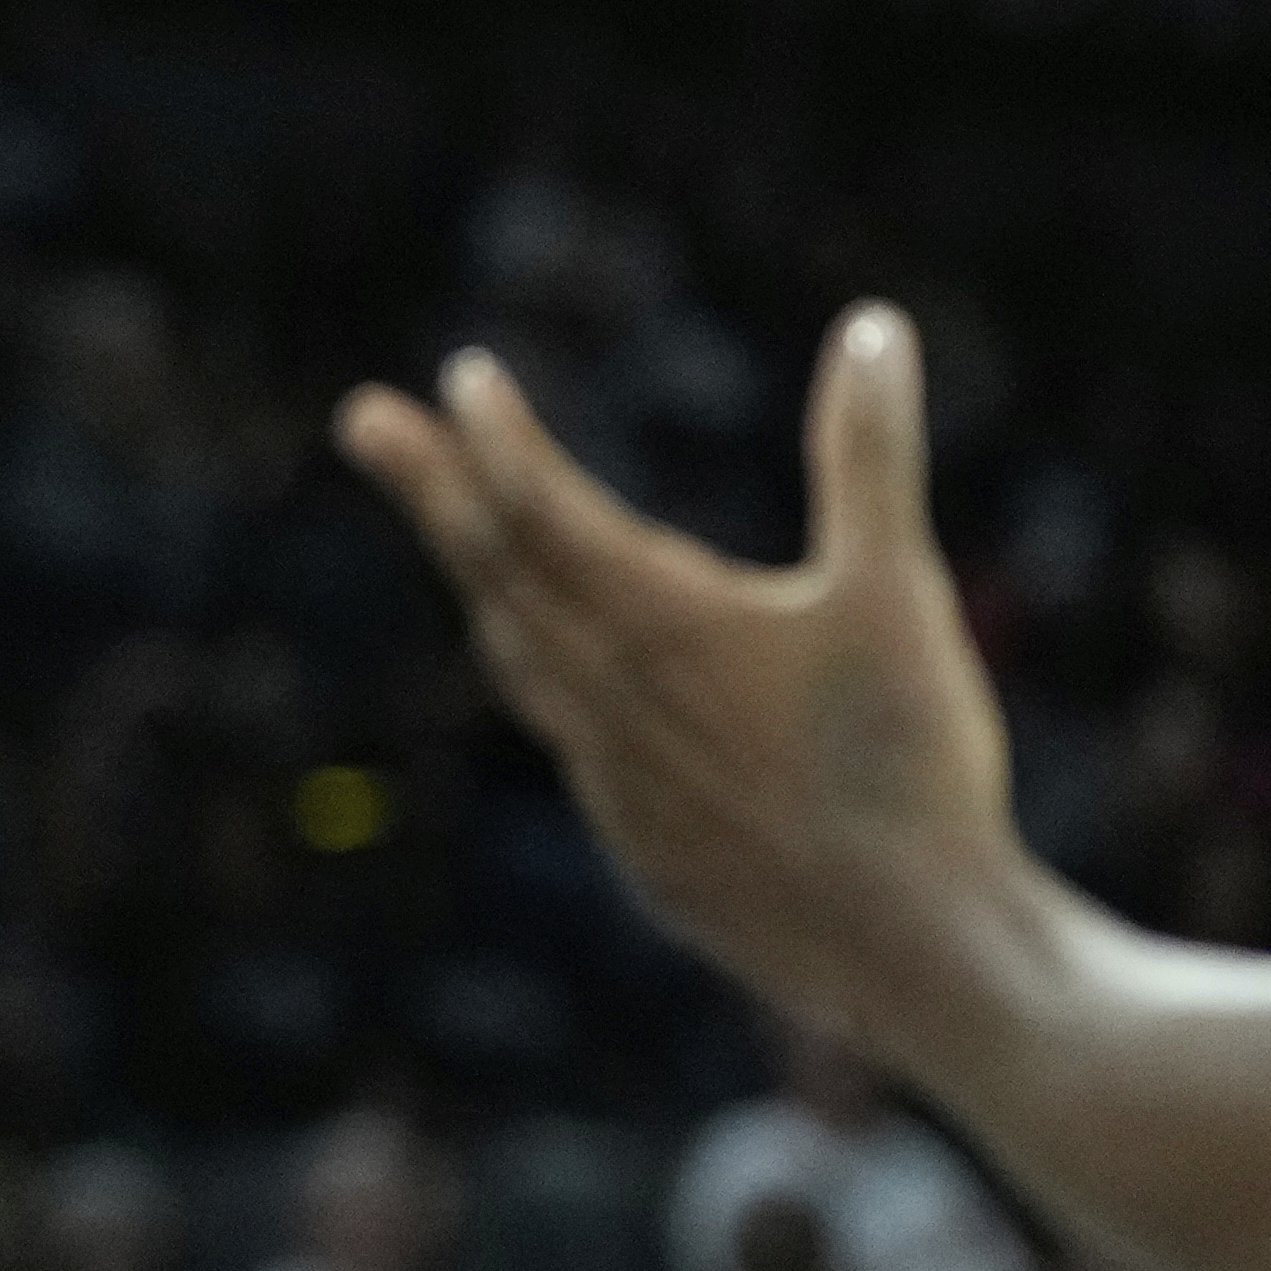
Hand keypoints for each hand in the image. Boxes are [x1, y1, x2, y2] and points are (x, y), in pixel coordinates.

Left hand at [333, 308, 1030, 1046]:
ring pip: (517, 654)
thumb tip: (869, 325)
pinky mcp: (633, 835)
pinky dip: (534, 666)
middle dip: (433, 487)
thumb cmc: (907, 761)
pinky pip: (559, 728)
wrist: (903, 945)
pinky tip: (545, 660)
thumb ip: (869, 455)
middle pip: (495, 571)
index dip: (495, 441)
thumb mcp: (894, 591)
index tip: (460, 376)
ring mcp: (606, 776)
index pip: (541, 513)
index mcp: (657, 629)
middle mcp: (603, 701)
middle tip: (364, 418)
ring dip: (479, 577)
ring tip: (452, 521)